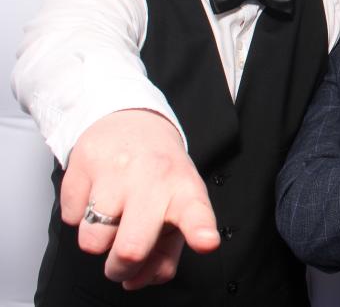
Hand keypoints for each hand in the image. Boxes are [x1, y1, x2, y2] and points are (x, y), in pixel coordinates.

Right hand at [61, 109, 219, 288]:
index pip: (195, 213)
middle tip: (123, 263)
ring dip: (98, 240)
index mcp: (184, 190)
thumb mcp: (178, 206)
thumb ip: (168, 252)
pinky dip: (80, 216)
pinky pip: (71, 219)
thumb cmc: (159, 173)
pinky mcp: (82, 166)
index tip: (206, 241)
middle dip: (122, 269)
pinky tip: (97, 195)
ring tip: (112, 217)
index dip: (200, 230)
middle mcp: (152, 179)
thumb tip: (141, 280)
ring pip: (93, 241)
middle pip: (132, 247)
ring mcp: (116, 171)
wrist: (131, 121)